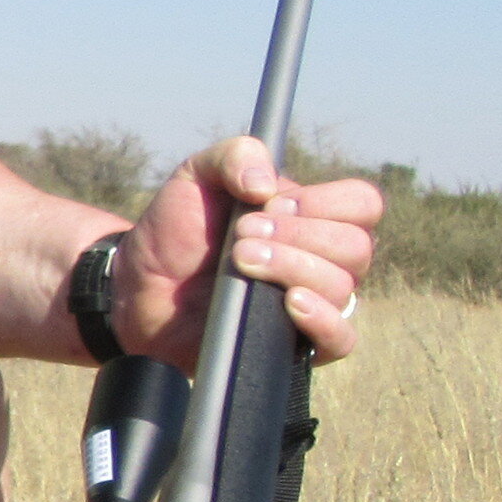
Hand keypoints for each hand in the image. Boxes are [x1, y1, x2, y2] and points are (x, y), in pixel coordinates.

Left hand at [119, 137, 383, 364]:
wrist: (139, 285)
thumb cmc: (176, 231)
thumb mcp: (196, 176)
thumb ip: (234, 156)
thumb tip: (267, 184)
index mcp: (314, 217)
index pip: (362, 205)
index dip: (324, 202)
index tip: (270, 204)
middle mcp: (324, 260)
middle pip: (355, 247)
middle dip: (296, 237)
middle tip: (240, 235)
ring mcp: (314, 304)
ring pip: (343, 288)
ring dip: (291, 268)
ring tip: (240, 261)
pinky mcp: (295, 345)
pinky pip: (341, 340)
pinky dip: (322, 320)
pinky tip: (290, 303)